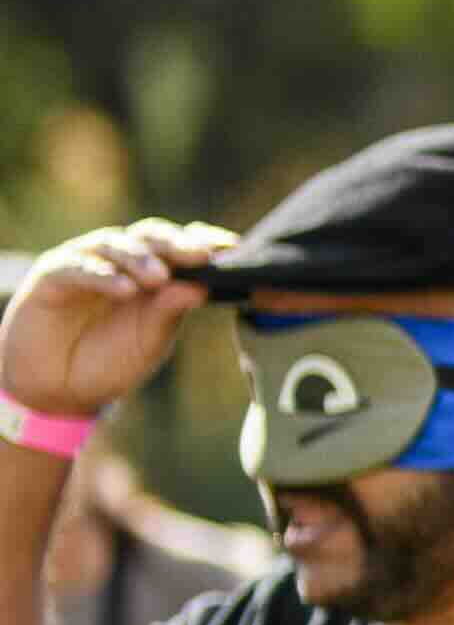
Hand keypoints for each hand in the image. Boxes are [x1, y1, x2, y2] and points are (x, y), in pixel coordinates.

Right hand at [4, 220, 234, 422]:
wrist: (59, 387)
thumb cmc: (110, 360)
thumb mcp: (149, 341)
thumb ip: (170, 313)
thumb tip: (201, 288)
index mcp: (151, 274)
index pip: (178, 247)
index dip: (203, 242)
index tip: (231, 249)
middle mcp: (119, 262)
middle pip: (149, 236)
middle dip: (175, 244)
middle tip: (198, 255)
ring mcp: (85, 264)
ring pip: (114, 244)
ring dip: (140, 258)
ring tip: (159, 278)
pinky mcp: (52, 275)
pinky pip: (77, 266)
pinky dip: (102, 275)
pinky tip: (124, 289)